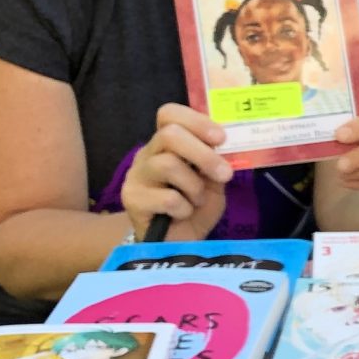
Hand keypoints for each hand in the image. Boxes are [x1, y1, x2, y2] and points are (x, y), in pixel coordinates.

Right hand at [121, 103, 231, 240]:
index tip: (221, 138)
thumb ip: (217, 161)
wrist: (178, 243)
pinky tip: (182, 215)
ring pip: (167, 165)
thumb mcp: (213, 181)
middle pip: (169, 135)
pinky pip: (166, 198)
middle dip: (203, 154)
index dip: (196, 120)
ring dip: (194, 186)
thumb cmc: (195, 207)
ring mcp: (136, 176)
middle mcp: (147, 155)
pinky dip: (184, 208)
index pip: (169, 114)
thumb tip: (226, 145)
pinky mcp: (131, 200)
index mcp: (167, 144)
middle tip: (225, 174)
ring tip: (197, 201)